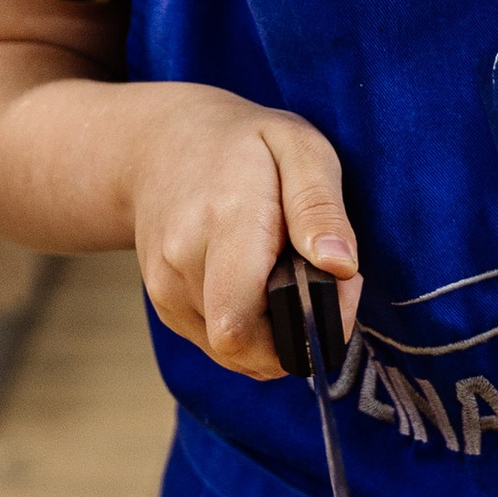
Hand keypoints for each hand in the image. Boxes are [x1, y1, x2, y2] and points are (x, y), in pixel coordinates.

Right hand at [124, 85, 358, 378]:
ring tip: (288, 276)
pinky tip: (261, 285)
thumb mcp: (298, 147)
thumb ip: (319, 207)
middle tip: (321, 284)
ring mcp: (165, 289)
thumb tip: (340, 266)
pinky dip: (251, 329)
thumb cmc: (242, 144)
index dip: (302, 328)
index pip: (241, 325)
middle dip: (294, 335)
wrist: (158, 146)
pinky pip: (220, 344)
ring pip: (234, 352)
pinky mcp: (166, 306)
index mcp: (223, 222)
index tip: (338, 288)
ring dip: (274, 332)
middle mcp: (181, 262)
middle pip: (241, 348)